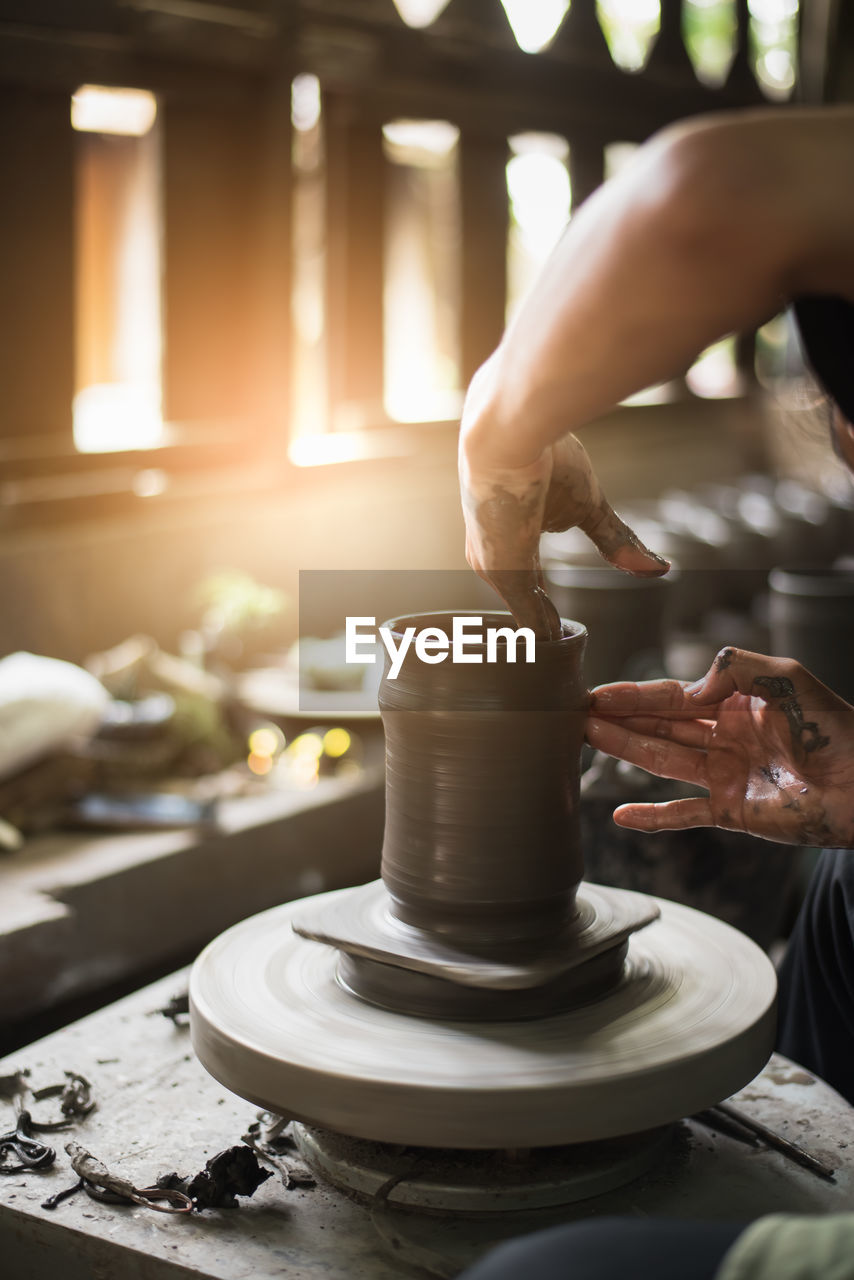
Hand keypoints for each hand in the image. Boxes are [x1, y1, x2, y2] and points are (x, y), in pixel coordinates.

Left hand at [459, 355, 668, 639]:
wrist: (511, 430)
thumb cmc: (547, 455)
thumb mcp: (589, 505)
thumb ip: (617, 540)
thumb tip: (661, 568)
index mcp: (510, 537)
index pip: (527, 580)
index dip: (541, 602)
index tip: (557, 628)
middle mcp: (493, 556)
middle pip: (521, 602)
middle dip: (539, 625)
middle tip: (558, 651)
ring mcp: (494, 565)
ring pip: (523, 613)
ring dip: (543, 636)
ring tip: (560, 658)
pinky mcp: (503, 569)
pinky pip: (528, 614)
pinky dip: (545, 634)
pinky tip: (559, 649)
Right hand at [586, 647, 853, 846]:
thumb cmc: (834, 726)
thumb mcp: (786, 677)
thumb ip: (735, 668)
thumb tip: (691, 688)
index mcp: (737, 702)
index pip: (675, 696)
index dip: (635, 695)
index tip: (597, 693)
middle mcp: (725, 737)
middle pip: (661, 726)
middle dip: (619, 718)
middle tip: (577, 713)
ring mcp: (726, 775)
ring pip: (664, 760)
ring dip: (625, 750)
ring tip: (586, 738)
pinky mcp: (733, 811)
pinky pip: (685, 814)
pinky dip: (653, 817)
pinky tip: (621, 817)